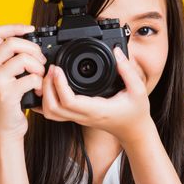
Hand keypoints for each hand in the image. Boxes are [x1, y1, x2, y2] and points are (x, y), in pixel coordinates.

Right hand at [0, 24, 46, 141]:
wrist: (5, 130)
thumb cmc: (8, 104)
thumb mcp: (1, 78)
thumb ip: (8, 60)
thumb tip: (29, 41)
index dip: (15, 27)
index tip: (30, 30)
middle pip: (12, 43)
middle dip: (33, 49)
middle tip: (40, 61)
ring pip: (23, 59)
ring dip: (38, 67)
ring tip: (39, 77)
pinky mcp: (5, 94)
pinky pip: (30, 78)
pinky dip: (39, 83)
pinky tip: (37, 90)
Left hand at [32, 47, 153, 144]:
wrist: (134, 131)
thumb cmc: (136, 112)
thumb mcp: (138, 90)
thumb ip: (128, 70)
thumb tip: (117, 51)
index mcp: (96, 110)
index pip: (69, 101)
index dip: (59, 84)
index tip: (58, 68)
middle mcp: (84, 116)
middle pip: (53, 108)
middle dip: (47, 87)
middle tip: (52, 69)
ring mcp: (78, 118)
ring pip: (50, 113)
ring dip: (46, 94)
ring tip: (51, 77)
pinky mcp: (76, 116)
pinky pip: (55, 113)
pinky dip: (47, 101)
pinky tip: (50, 87)